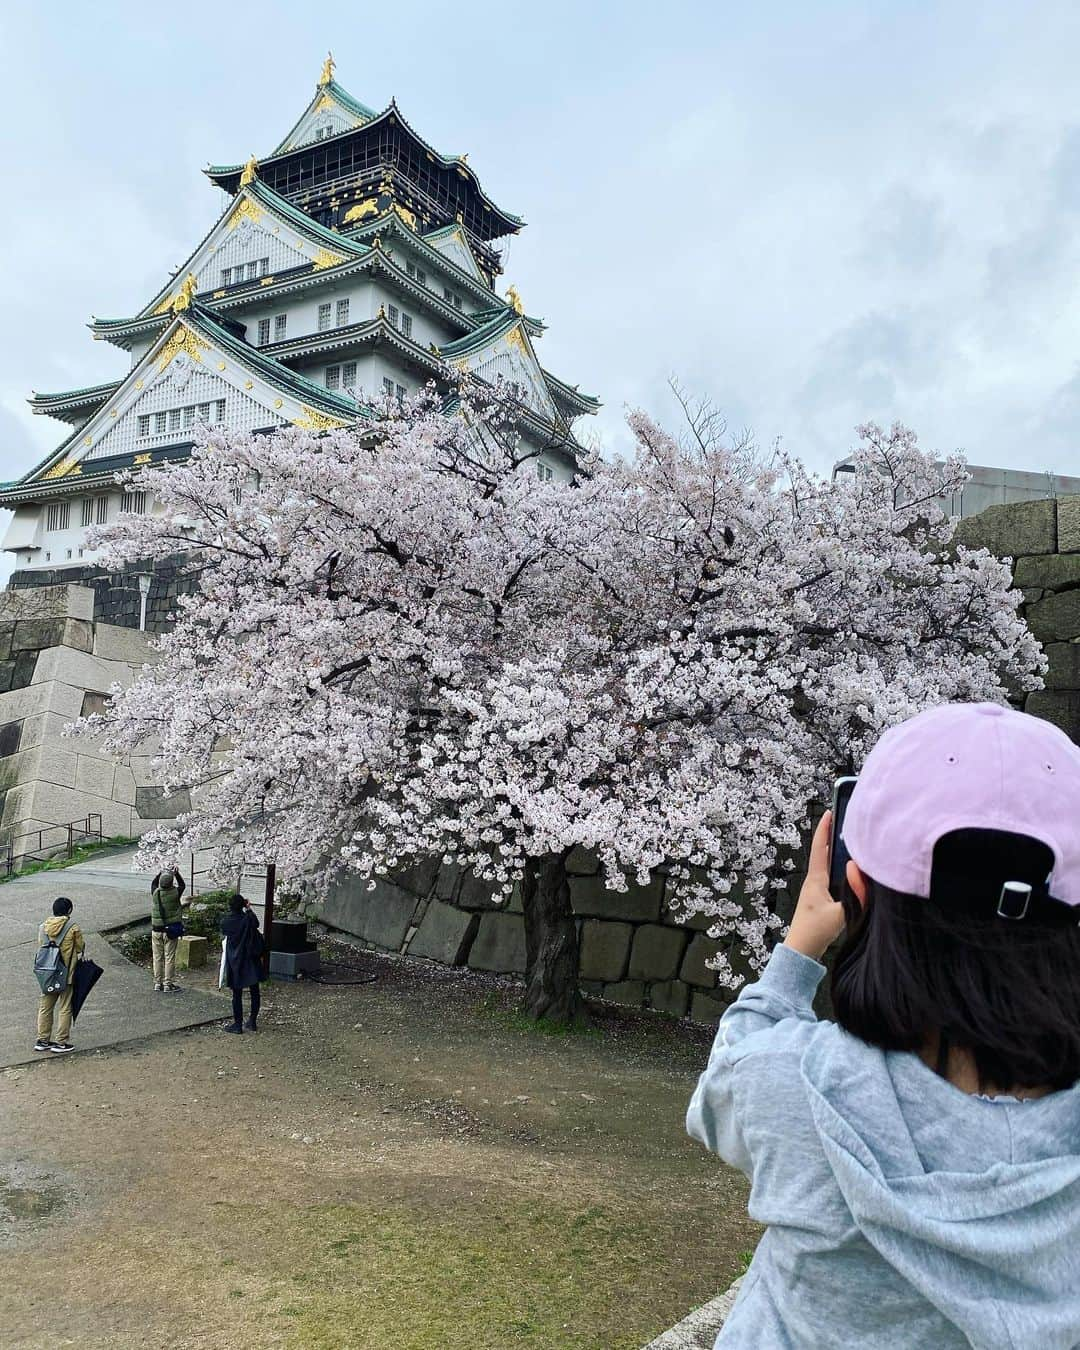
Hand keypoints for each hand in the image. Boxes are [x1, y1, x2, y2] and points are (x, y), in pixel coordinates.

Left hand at [784, 810, 846, 961]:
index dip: (824, 830)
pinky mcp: (821, 899)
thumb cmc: (815, 932)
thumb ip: (853, 895)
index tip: (829, 812)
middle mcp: (814, 881)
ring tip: (850, 838)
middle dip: (832, 835)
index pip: (820, 849)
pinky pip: (832, 876)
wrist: (801, 951)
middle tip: (844, 820)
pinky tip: (849, 868)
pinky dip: (839, 866)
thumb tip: (856, 870)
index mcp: (816, 880)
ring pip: (828, 864)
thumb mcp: (839, 914)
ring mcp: (817, 890)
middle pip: (823, 853)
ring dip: (836, 851)